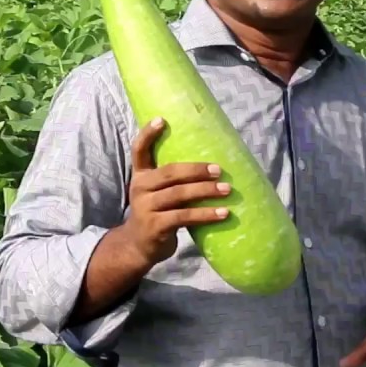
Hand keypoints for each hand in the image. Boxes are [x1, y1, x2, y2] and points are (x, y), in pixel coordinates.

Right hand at [116, 117, 231, 266]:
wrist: (138, 247)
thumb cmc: (157, 213)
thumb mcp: (156, 192)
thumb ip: (172, 179)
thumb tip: (212, 163)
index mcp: (140, 176)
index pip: (139, 150)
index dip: (147, 134)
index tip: (161, 119)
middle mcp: (140, 188)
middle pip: (170, 172)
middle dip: (197, 170)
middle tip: (219, 169)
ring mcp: (145, 208)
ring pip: (180, 194)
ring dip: (206, 191)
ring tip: (227, 190)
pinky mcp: (155, 226)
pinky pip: (185, 217)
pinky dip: (206, 214)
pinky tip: (223, 213)